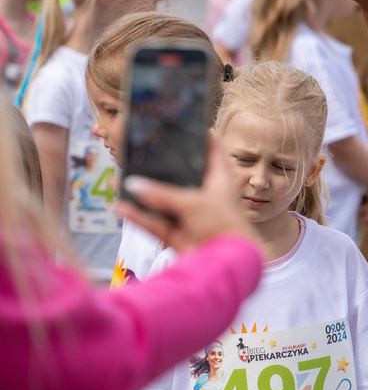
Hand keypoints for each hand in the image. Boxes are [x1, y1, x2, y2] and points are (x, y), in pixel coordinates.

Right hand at [114, 132, 256, 250]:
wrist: (226, 266)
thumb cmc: (222, 227)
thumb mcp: (193, 203)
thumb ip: (162, 194)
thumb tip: (132, 185)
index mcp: (220, 182)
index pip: (214, 153)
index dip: (205, 138)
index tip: (193, 124)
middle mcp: (206, 197)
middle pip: (182, 177)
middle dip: (161, 169)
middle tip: (140, 153)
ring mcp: (191, 218)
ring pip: (163, 203)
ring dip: (142, 196)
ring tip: (120, 181)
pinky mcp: (179, 237)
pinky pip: (156, 224)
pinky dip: (139, 218)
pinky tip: (120, 208)